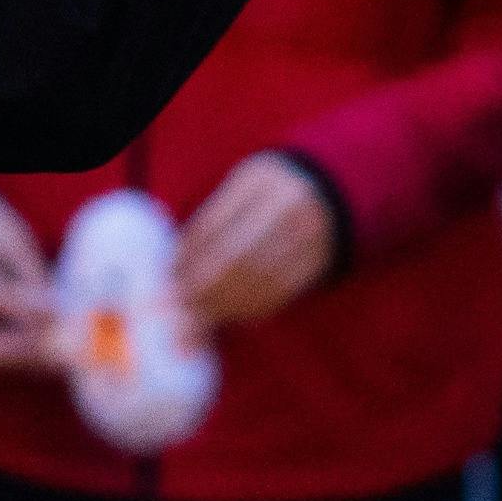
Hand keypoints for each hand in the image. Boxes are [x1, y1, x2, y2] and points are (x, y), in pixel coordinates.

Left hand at [176, 153, 342, 328]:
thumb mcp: (244, 187)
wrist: (333, 190)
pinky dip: (248, 309)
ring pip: (256, 282)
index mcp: (262, 181)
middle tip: (177, 306)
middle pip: (235, 258)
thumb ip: (212, 219)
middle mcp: (289, 208)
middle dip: (201, 287)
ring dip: (222, 305)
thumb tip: (175, 263)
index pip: (215, 225)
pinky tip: (228, 315)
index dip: (188, 255)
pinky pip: (278, 294)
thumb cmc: (272, 189)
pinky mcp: (319, 263)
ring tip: (196, 318)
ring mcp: (309, 237)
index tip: (168, 275)